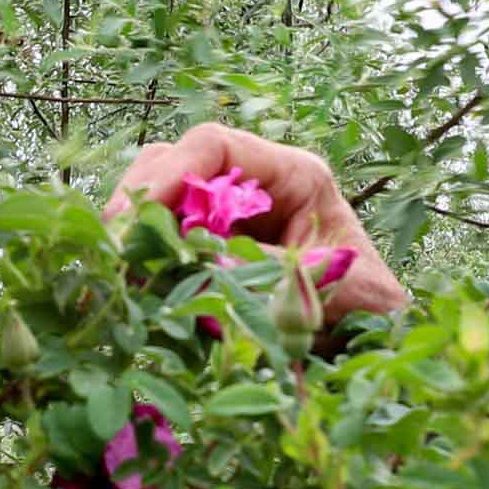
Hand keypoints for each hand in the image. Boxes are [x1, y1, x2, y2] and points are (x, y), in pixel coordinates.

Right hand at [104, 121, 410, 322]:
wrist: (379, 344)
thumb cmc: (368, 309)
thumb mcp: (330, 288)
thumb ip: (271, 273)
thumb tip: (206, 266)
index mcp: (294, 175)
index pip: (216, 145)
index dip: (172, 172)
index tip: (138, 213)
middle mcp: (256, 186)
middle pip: (177, 162)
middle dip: (140, 198)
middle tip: (109, 244)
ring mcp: (230, 216)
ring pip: (163, 199)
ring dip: (135, 229)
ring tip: (114, 267)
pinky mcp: (213, 250)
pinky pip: (167, 240)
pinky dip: (145, 258)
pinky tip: (131, 284)